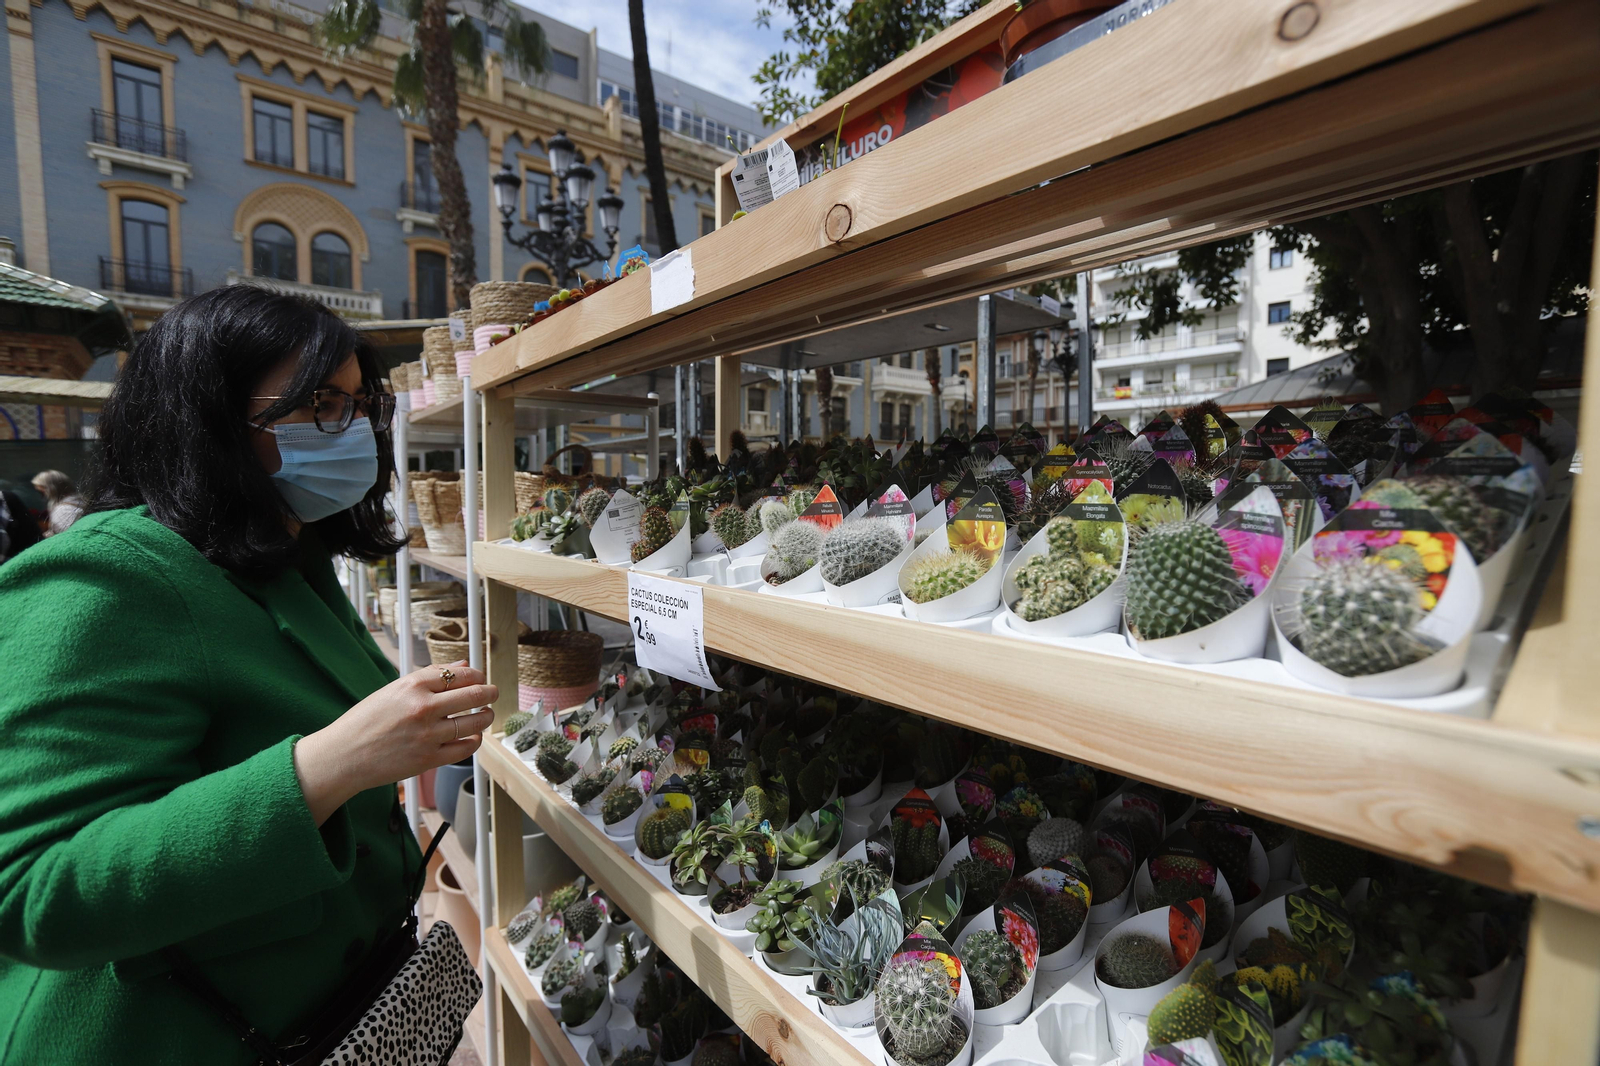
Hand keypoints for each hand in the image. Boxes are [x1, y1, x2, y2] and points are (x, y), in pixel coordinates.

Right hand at [293, 661, 497, 824]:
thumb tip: (463, 665)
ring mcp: (428, 735)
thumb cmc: (364, 722)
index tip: (480, 678)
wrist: (342, 756)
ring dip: (486, 717)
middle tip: (492, 693)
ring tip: (485, 714)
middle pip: (474, 695)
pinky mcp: (429, 759)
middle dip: (489, 693)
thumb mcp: (392, 690)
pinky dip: (475, 740)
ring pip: (474, 721)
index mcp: (411, 686)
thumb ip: (430, 677)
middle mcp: (422, 708)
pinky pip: (465, 748)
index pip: (459, 674)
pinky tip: (473, 736)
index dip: (477, 675)